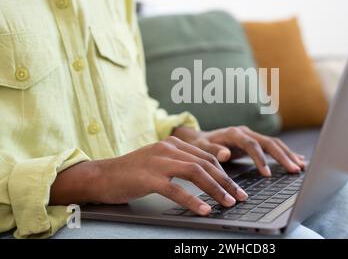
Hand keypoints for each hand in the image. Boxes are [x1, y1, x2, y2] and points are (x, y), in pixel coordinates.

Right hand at [50, 136, 247, 215]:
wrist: (101, 176)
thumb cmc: (131, 173)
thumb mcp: (158, 162)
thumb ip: (179, 164)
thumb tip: (204, 176)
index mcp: (173, 145)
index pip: (206, 156)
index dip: (224, 172)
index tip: (235, 187)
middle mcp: (168, 149)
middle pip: (205, 163)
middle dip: (226, 181)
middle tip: (239, 196)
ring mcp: (158, 162)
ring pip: (195, 173)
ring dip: (215, 189)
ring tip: (228, 203)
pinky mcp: (148, 178)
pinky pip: (175, 189)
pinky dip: (192, 200)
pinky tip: (203, 210)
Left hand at [172, 126, 305, 176]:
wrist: (200, 138)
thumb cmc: (200, 145)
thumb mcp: (202, 148)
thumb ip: (214, 151)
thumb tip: (226, 154)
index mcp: (234, 133)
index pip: (252, 145)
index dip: (261, 159)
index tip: (267, 174)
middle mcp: (246, 132)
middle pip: (269, 142)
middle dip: (283, 156)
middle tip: (295, 170)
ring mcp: (252, 136)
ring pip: (274, 143)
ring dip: (288, 154)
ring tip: (301, 166)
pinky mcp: (256, 141)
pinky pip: (274, 146)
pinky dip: (286, 153)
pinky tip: (298, 160)